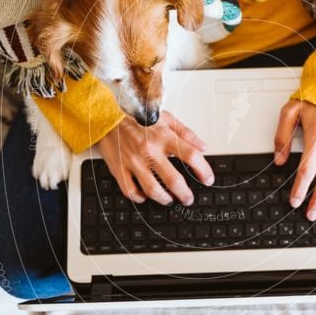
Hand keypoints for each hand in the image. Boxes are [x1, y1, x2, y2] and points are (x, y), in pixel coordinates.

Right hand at [96, 111, 213, 205]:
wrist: (107, 115)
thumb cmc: (137, 117)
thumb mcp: (166, 118)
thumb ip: (186, 133)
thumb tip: (202, 147)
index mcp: (164, 137)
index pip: (191, 156)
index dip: (203, 170)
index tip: (207, 179)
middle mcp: (150, 151)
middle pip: (174, 180)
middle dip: (185, 194)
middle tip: (188, 198)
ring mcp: (134, 162)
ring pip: (153, 190)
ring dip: (165, 199)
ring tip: (170, 199)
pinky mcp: (120, 168)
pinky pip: (130, 190)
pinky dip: (139, 198)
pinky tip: (145, 196)